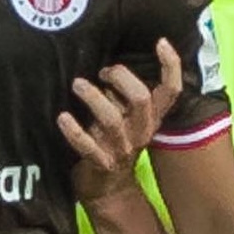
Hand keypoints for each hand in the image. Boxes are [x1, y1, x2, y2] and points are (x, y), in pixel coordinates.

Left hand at [58, 40, 181, 189]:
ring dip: (93, 98)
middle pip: (140, 99)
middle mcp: (141, 131)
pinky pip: (87, 146)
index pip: (171, 91)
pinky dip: (74, 130)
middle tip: (102, 72)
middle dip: (120, 78)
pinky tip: (62, 117)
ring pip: (112, 120)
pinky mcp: (102, 164)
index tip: (160, 42)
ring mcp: (122, 149)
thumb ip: (122, 95)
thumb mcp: (125, 118)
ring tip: (77, 85)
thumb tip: (108, 65)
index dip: (170, 66)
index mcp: (151, 118)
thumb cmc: (112, 143)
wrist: (108, 191)